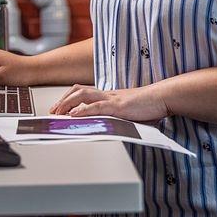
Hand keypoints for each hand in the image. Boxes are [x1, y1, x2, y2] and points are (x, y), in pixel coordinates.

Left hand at [48, 84, 168, 122]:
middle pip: (79, 90)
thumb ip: (118, 116)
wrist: (162, 98)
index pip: (84, 92)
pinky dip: (83, 111)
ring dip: (68, 103)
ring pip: (83, 95)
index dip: (69, 98)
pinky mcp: (118, 106)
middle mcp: (107, 94)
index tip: (59, 108)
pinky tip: (74, 116)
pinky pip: (97, 107)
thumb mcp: (129, 111)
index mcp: (109, 96)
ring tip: (58, 112)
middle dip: (63, 100)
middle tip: (53, 111)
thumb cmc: (149, 106)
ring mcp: (112, 99)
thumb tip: (109, 126)